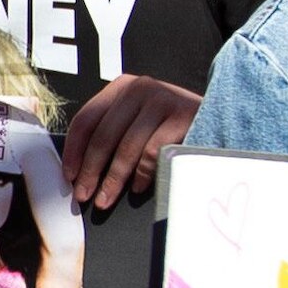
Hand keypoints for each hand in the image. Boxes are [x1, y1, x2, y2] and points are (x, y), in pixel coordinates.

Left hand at [57, 72, 200, 208]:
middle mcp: (140, 88)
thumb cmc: (169, 128)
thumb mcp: (137, 121)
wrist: (219, 118)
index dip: (74, 150)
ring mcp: (163, 99)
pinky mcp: (182, 116)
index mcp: (122, 87)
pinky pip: (152, 152)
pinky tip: (136, 189)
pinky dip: (141, 174)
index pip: (86, 119)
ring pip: (126, 147)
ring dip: (113, 179)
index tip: (69, 176)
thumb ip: (112, 133)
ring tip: (105, 200)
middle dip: (90, 170)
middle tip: (83, 196)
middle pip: (103, 135)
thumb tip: (80, 171)